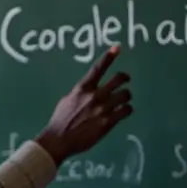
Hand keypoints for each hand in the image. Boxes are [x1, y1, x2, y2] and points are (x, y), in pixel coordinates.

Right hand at [36, 46, 131, 164]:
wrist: (59, 139)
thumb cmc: (60, 120)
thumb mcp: (67, 100)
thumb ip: (80, 93)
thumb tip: (88, 90)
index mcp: (82, 88)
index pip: (98, 68)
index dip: (109, 57)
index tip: (117, 47)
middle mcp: (95, 95)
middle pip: (118, 79)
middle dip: (124, 78)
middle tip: (126, 81)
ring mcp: (103, 108)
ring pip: (125, 95)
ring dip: (126, 97)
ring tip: (123, 101)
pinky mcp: (109, 121)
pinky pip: (126, 110)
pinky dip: (127, 110)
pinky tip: (124, 112)